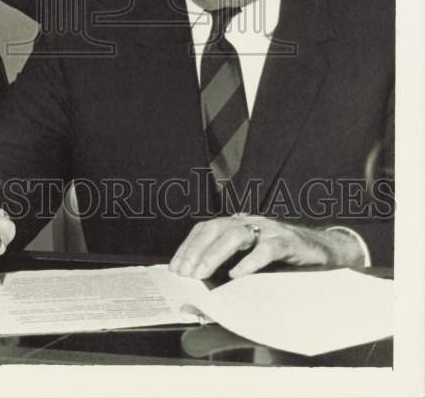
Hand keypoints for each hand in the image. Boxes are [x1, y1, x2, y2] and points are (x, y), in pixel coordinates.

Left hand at [169, 214, 364, 279]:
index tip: (175, 267)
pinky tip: (237, 274)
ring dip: (215, 254)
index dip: (189, 246)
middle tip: (184, 273)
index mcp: (240, 225)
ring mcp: (270, 230)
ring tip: (202, 274)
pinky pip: (266, 249)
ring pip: (237, 235)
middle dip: (196, 250)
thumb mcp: (254, 258)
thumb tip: (201, 280)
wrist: (327, 251)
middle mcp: (252, 222)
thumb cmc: (286, 259)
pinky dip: (250, 261)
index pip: (207, 228)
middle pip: (216, 228)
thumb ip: (232, 262)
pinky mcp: (288, 242)